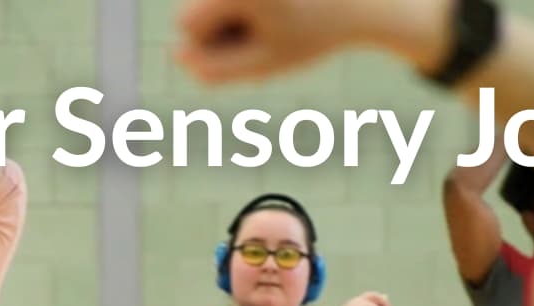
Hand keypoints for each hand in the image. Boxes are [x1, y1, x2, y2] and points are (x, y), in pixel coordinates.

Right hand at [173, 0, 357, 84]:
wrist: (359, 0)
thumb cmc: (312, 33)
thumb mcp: (263, 64)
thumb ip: (214, 70)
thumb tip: (174, 53)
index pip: (185, 23)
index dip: (212, 43)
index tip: (253, 41)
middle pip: (193, 7)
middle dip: (222, 27)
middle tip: (268, 29)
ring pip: (205, 1)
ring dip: (231, 18)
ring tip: (272, 17)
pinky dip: (240, 9)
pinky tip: (270, 8)